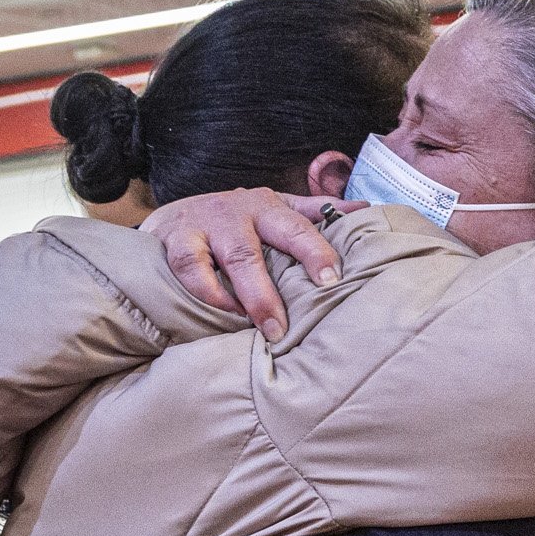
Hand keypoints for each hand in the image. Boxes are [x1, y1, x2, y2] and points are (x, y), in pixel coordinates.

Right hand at [143, 188, 350, 335]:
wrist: (172, 217)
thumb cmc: (234, 220)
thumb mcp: (273, 208)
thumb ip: (312, 211)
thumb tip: (362, 209)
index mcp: (266, 207)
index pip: (296, 227)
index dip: (314, 252)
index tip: (331, 280)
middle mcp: (235, 214)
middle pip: (252, 252)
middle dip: (266, 292)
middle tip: (282, 328)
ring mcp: (202, 226)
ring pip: (221, 262)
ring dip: (240, 297)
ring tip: (256, 328)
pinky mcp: (173, 241)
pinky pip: (189, 268)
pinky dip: (205, 292)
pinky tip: (222, 314)